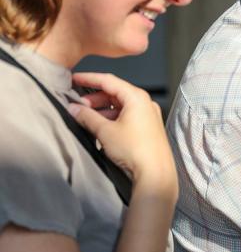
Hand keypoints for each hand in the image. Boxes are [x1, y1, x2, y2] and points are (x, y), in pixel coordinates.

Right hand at [67, 73, 175, 192]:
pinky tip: (99, 126)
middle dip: (94, 97)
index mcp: (137, 97)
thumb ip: (87, 117)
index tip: (74, 78)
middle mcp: (145, 103)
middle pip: (115, 93)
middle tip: (77, 105)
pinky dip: (111, 118)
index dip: (89, 78)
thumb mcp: (105, 131)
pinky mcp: (147, 128)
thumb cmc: (135, 150)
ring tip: (85, 117)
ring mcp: (148, 115)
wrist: (155, 173)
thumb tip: (74, 109)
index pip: (109, 81)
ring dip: (102, 109)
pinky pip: (126, 116)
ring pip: (120, 105)